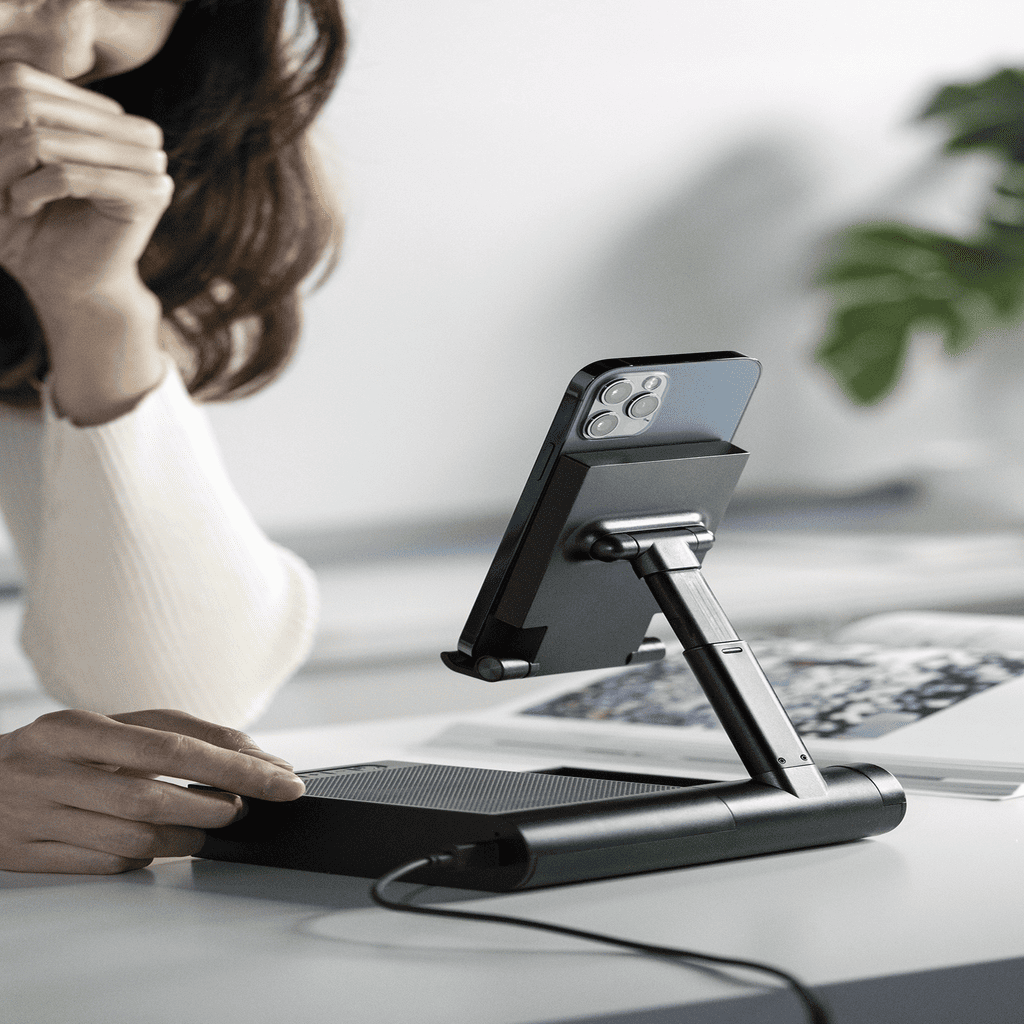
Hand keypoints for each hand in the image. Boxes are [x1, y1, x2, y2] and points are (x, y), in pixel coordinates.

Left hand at [0, 61, 172, 302]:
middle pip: (31, 107)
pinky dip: (30, 192)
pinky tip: (24, 208)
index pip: (25, 80)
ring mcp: (149, 163)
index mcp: (109, 115)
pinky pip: (66, 176)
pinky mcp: (148, 195)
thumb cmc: (30, 225)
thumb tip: (8, 82)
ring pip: (46, 142)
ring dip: (8, 173)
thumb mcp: (8, 157)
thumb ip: (9, 112)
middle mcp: (137, 132)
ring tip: (10, 199)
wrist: (65, 285)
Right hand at [0, 709, 305, 874]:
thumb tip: (248, 755)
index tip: (282, 778)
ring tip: (206, 824)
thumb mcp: (106, 726)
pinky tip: (154, 842)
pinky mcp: (31, 857)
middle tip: (243, 806)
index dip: (236, 765)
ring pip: (136, 838)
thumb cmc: (54, 752)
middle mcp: (53, 771)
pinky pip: (107, 866)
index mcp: (74, 728)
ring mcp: (38, 817)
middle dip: (213, 805)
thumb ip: (172, 732)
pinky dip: (144, 856)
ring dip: (187, 835)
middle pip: (154, 796)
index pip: (173, 745)